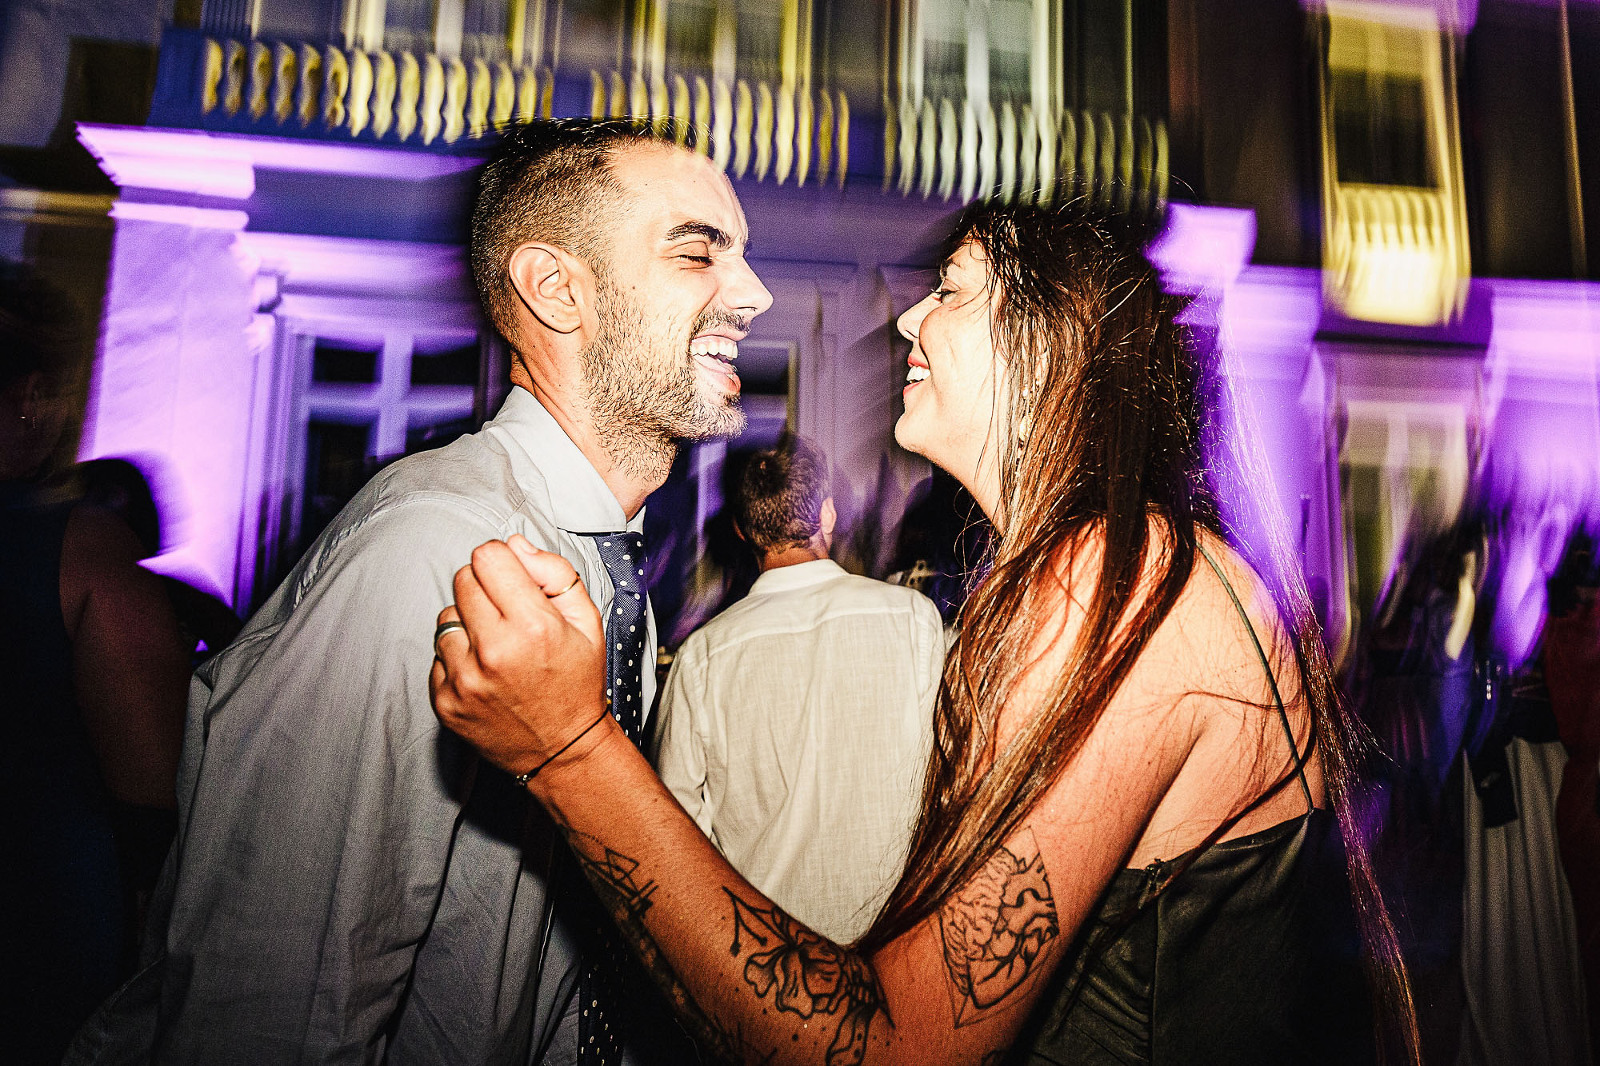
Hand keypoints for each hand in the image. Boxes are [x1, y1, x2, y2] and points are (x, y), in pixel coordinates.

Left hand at [431, 535, 607, 776]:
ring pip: (445, 618)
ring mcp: (465, 679)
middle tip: (506, 613)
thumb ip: (555, 573)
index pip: (487, 557)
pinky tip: (484, 674)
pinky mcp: (445, 702)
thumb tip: (514, 546)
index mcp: (533, 626)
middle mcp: (494, 651)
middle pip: (462, 580)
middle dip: (483, 588)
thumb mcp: (587, 622)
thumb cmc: (577, 682)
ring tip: (496, 647)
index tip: (512, 579)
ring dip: (467, 625)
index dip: (501, 562)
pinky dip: (458, 659)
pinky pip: (438, 656)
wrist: (563, 751)